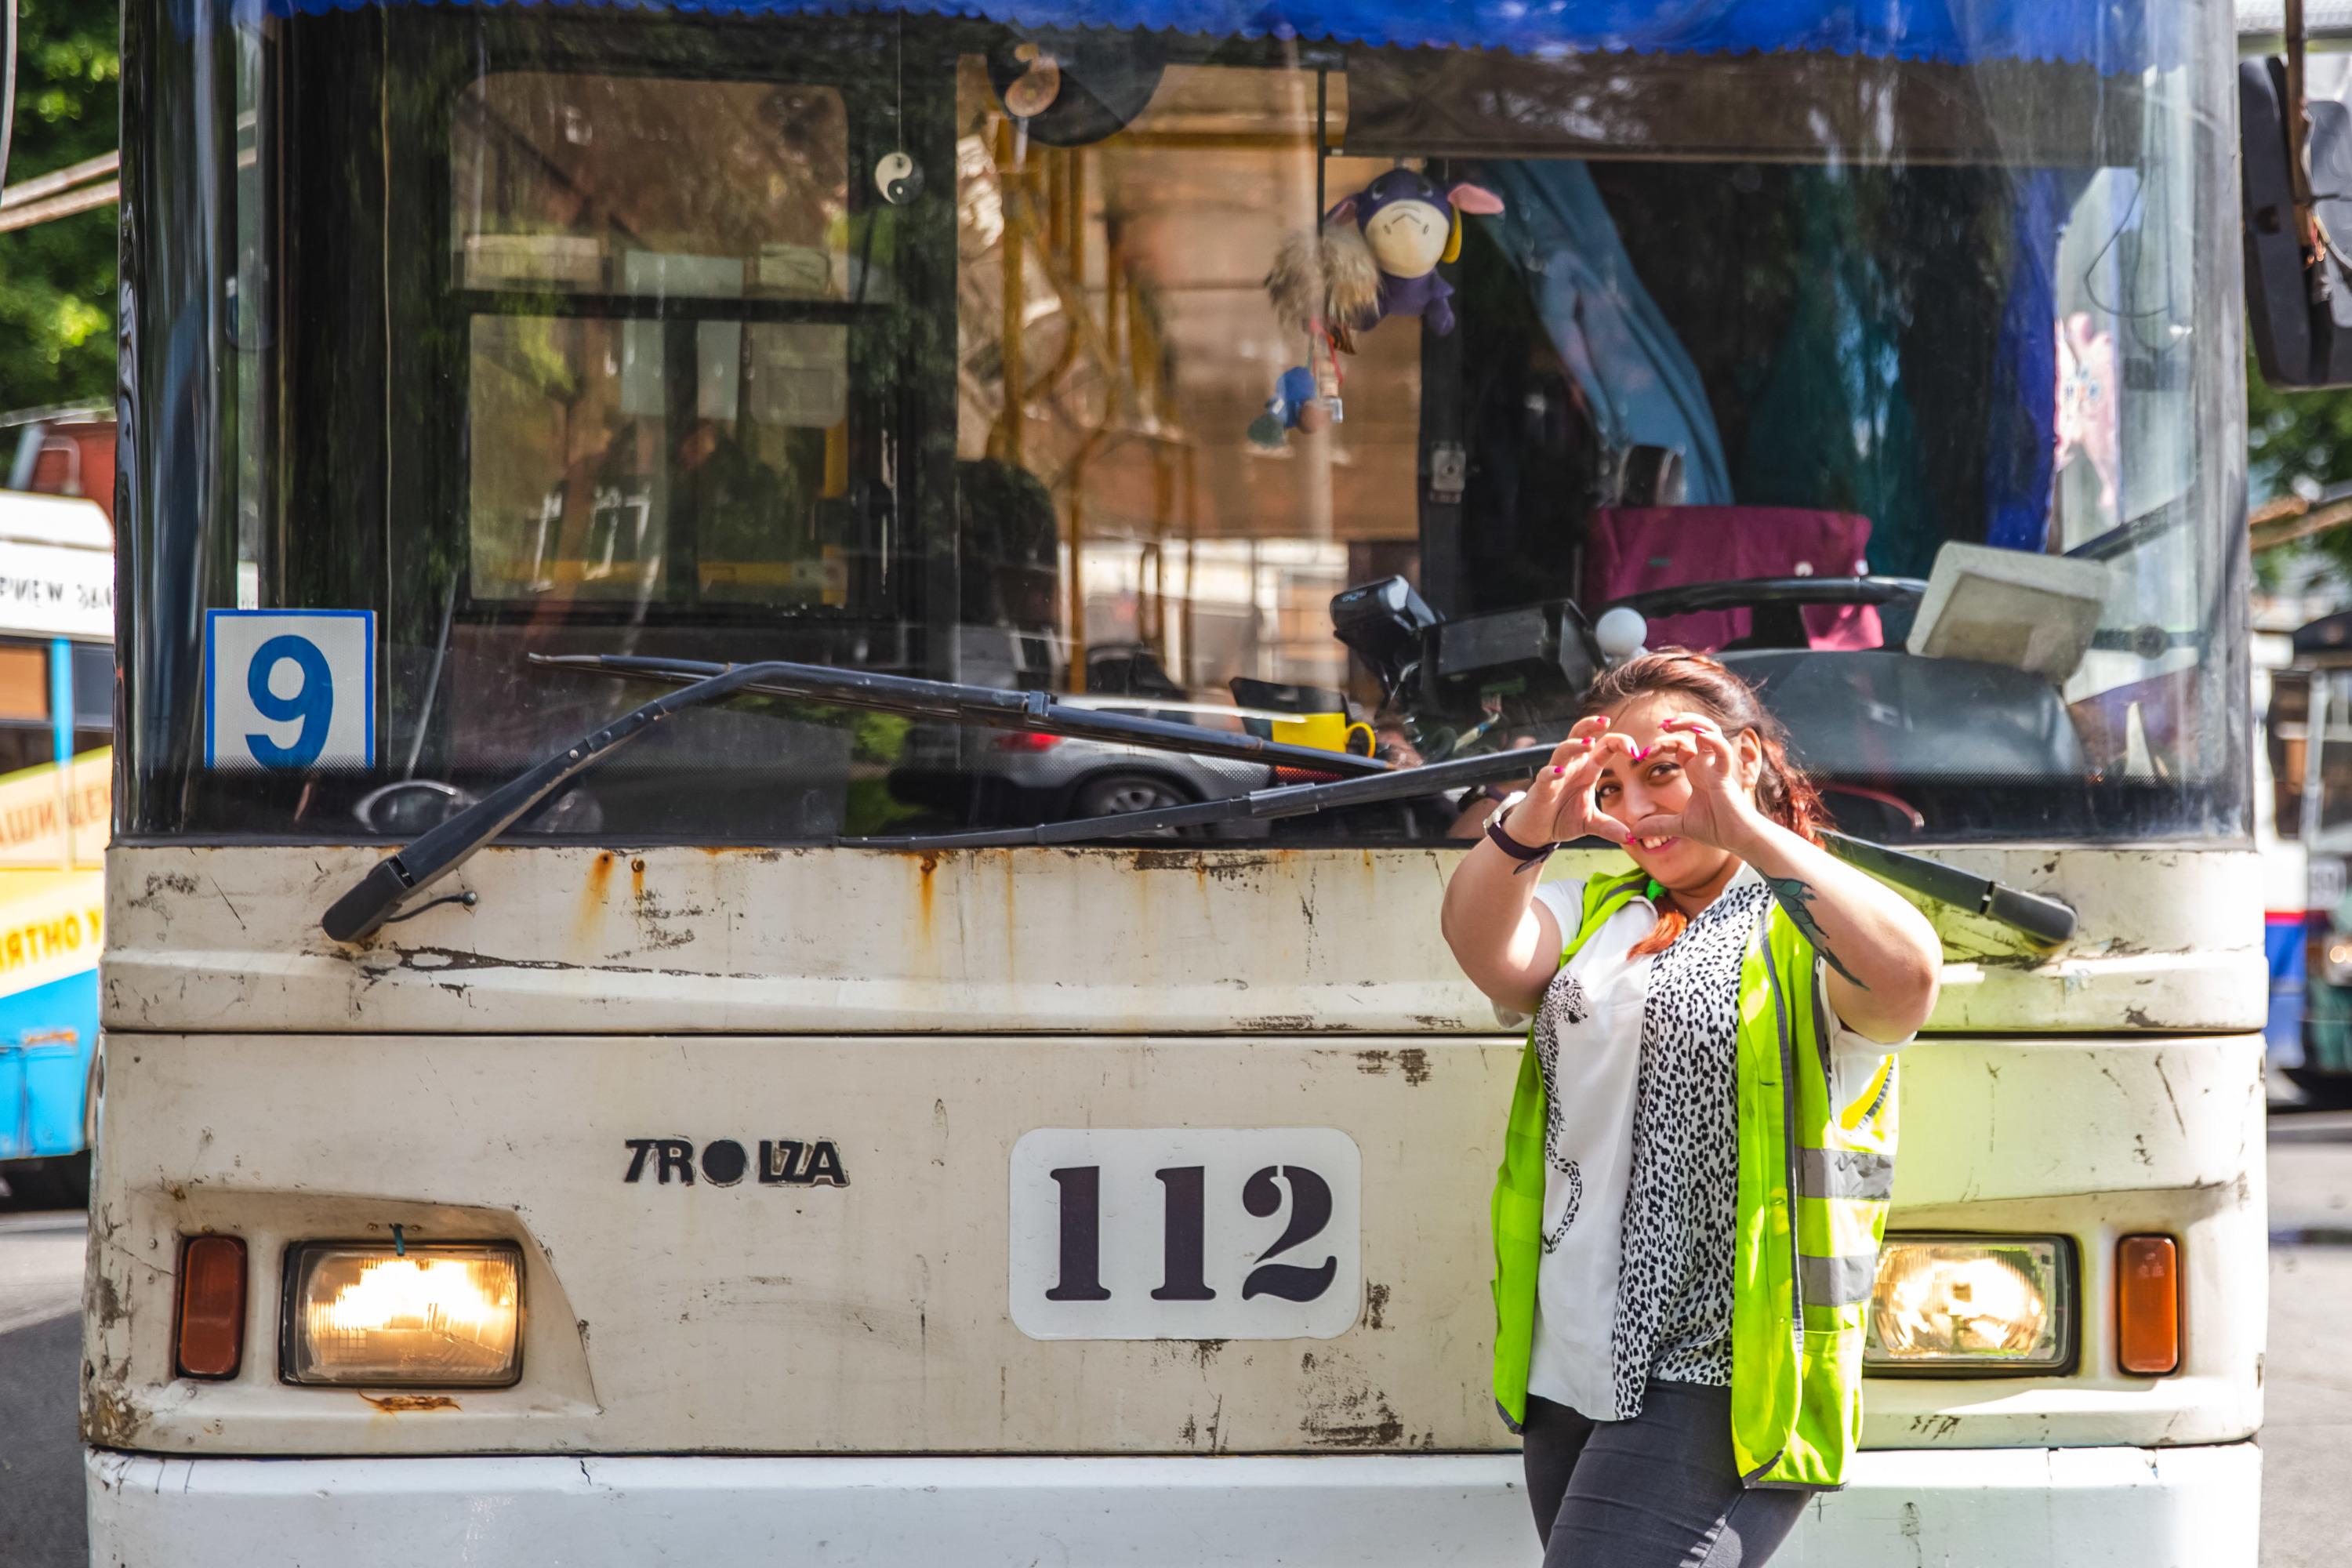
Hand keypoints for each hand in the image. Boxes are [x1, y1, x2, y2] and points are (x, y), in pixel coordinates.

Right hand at [1499, 716, 1634, 847]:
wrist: (1536, 831)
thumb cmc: (1562, 818)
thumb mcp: (1590, 823)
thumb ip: (1610, 827)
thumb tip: (1631, 837)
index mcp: (1588, 770)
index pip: (1605, 746)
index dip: (1620, 743)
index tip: (1636, 752)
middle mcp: (1572, 767)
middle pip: (1580, 735)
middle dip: (1591, 726)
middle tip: (1606, 722)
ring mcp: (1555, 775)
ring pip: (1562, 750)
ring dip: (1574, 745)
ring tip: (1587, 744)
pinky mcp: (1541, 788)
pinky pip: (1545, 775)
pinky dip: (1551, 773)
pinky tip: (1559, 772)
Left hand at [1632, 714, 1769, 853]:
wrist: (1737, 839)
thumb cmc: (1716, 828)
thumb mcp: (1679, 825)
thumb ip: (1657, 825)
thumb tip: (1634, 832)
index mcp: (1696, 771)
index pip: (1680, 746)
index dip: (1663, 743)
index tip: (1644, 754)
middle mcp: (1707, 765)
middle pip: (1696, 731)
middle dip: (1679, 723)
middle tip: (1661, 724)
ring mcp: (1716, 767)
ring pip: (1710, 731)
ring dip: (1693, 722)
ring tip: (1674, 721)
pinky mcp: (1725, 775)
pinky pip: (1722, 751)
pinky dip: (1714, 740)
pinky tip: (1700, 735)